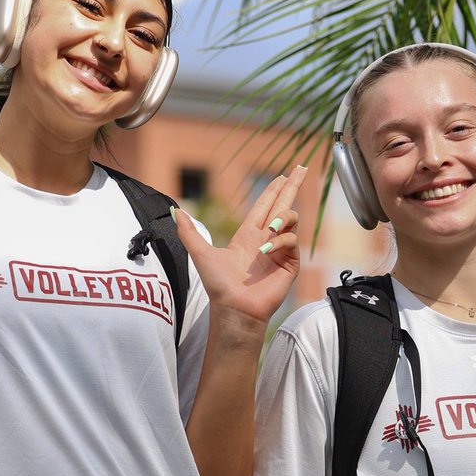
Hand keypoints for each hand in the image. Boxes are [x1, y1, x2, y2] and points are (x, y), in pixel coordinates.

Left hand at [172, 165, 306, 328]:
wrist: (234, 308)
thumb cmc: (218, 285)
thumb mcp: (201, 253)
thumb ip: (188, 232)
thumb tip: (174, 211)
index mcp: (249, 235)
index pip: (265, 205)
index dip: (274, 189)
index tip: (283, 175)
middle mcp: (267, 240)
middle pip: (283, 205)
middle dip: (292, 186)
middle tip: (302, 168)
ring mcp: (280, 251)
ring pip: (291, 219)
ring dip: (284, 216)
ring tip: (270, 228)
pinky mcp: (290, 263)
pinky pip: (292, 241)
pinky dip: (281, 241)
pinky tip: (266, 251)